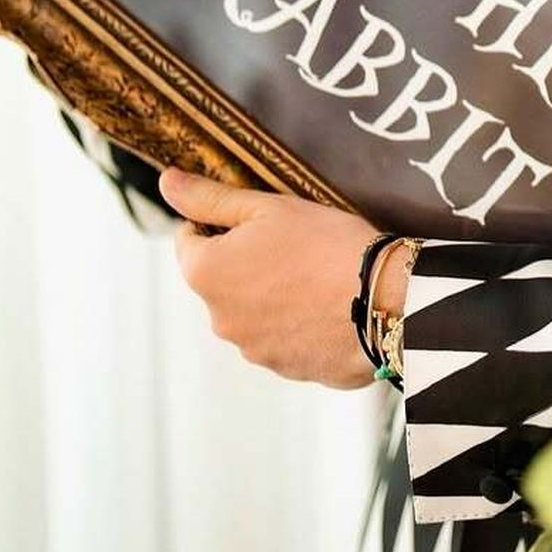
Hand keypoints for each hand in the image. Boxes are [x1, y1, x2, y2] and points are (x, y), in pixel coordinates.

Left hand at [158, 167, 381, 389]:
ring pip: (251, 311)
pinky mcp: (286, 369)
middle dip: (246, 262)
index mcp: (206, 274)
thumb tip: (167, 182)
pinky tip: (328, 305)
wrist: (385, 301)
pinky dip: (296, 322)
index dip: (220, 223)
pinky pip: (281, 338)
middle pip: (220, 279)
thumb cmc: (327, 245)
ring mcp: (252, 350)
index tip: (259, 220)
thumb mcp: (269, 208)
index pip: (188, 240)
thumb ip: (211, 197)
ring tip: (317, 276)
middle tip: (295, 244)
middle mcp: (219, 319)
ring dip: (271, 295)